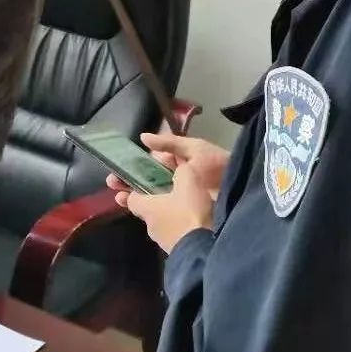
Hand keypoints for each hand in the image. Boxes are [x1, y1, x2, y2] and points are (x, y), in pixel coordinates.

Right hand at [105, 132, 229, 202]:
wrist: (238, 191)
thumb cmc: (217, 166)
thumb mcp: (194, 149)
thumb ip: (169, 143)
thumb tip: (143, 138)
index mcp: (182, 162)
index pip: (154, 162)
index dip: (136, 164)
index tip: (119, 166)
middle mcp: (179, 179)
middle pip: (149, 180)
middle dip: (130, 180)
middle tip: (112, 182)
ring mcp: (180, 198)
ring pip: (151, 195)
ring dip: (133, 194)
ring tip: (116, 196)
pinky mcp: (183, 214)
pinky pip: (160, 210)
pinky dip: (144, 209)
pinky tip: (130, 208)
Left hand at [125, 164, 212, 253]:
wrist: (202, 250)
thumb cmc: (189, 213)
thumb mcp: (188, 182)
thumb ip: (182, 171)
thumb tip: (181, 169)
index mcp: (146, 208)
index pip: (132, 199)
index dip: (135, 190)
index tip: (141, 183)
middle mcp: (151, 226)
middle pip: (149, 211)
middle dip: (158, 202)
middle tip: (171, 192)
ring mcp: (163, 241)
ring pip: (164, 223)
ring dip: (172, 216)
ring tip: (189, 207)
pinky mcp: (178, 252)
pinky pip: (178, 235)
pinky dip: (184, 228)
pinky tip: (197, 222)